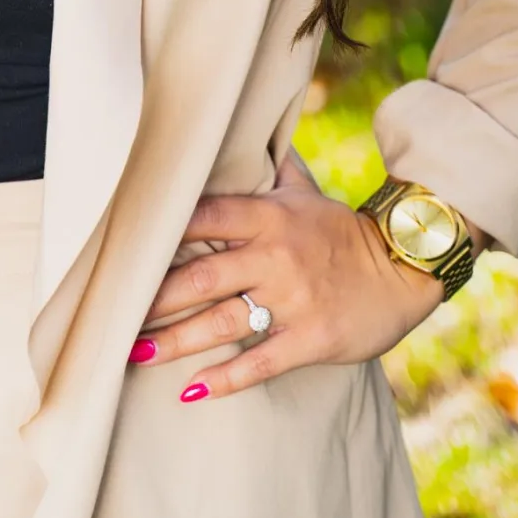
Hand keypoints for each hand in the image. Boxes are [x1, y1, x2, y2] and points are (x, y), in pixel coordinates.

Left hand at [129, 148, 477, 401]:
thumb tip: (239, 127)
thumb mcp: (305, 191)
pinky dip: (226, 378)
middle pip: (200, 275)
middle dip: (153, 298)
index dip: (162, 232)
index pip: (203, 217)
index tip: (124, 248)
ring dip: (176, 340)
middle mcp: (275, 255)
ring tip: (137, 352)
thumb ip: (270, 167)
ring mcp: (293, 299)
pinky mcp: (311, 338)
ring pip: (221, 321)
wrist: (403, 269)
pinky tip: (192, 391)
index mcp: (268, 216)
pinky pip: (261, 361)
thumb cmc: (342, 230)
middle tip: (114, 314)